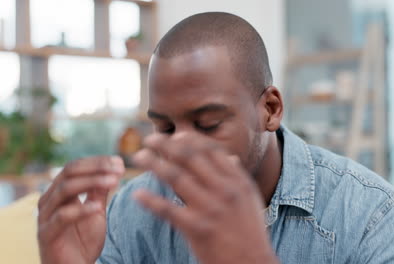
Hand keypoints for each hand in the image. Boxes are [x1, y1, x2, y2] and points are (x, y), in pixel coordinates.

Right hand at [37, 156, 124, 263]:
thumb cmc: (83, 240)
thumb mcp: (96, 211)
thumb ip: (99, 191)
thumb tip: (112, 168)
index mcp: (59, 191)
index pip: (75, 166)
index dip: (97, 162)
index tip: (120, 162)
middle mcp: (49, 199)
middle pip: (69, 171)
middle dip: (96, 167)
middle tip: (119, 169)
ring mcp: (45, 216)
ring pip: (65, 189)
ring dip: (92, 182)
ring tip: (113, 182)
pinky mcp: (47, 234)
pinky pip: (62, 216)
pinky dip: (81, 209)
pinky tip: (98, 207)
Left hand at [133, 133, 278, 263]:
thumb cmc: (250, 232)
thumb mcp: (250, 199)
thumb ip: (237, 177)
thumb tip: (230, 157)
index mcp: (237, 181)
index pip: (211, 150)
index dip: (190, 140)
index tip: (175, 135)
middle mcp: (224, 190)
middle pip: (190, 158)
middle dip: (167, 145)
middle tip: (150, 139)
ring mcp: (210, 208)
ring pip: (176, 177)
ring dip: (154, 164)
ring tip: (139, 157)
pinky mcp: (197, 228)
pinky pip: (168, 210)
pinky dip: (150, 200)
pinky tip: (137, 193)